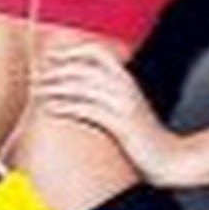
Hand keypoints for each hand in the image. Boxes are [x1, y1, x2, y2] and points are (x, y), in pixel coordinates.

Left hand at [32, 41, 182, 186]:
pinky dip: (66, 106)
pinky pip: (87, 109)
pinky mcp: (120, 124)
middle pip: (84, 67)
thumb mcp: (128, 107)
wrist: (171, 159)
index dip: (72, 50)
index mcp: (126, 78)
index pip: (97, 51)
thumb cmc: (144, 136)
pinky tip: (52, 109)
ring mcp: (123, 104)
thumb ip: (109, 92)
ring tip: (38, 92)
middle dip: (57, 69)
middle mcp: (125, 86)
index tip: (52, 56)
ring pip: (82, 86)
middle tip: (37, 76)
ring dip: (56, 87)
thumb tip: (82, 85)